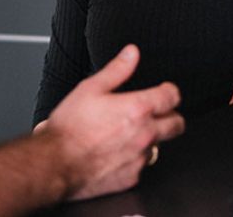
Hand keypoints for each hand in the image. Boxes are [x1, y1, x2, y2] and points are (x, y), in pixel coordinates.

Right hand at [43, 45, 183, 200]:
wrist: (55, 163)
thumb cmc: (70, 127)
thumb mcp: (91, 88)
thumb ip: (117, 69)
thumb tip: (132, 53)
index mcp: (138, 109)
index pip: (172, 97)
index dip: (170, 91)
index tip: (164, 91)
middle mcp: (145, 134)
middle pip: (177, 124)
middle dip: (171, 116)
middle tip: (157, 112)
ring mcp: (140, 158)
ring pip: (160, 145)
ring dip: (151, 138)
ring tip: (130, 132)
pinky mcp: (132, 178)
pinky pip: (142, 164)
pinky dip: (135, 157)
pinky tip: (118, 151)